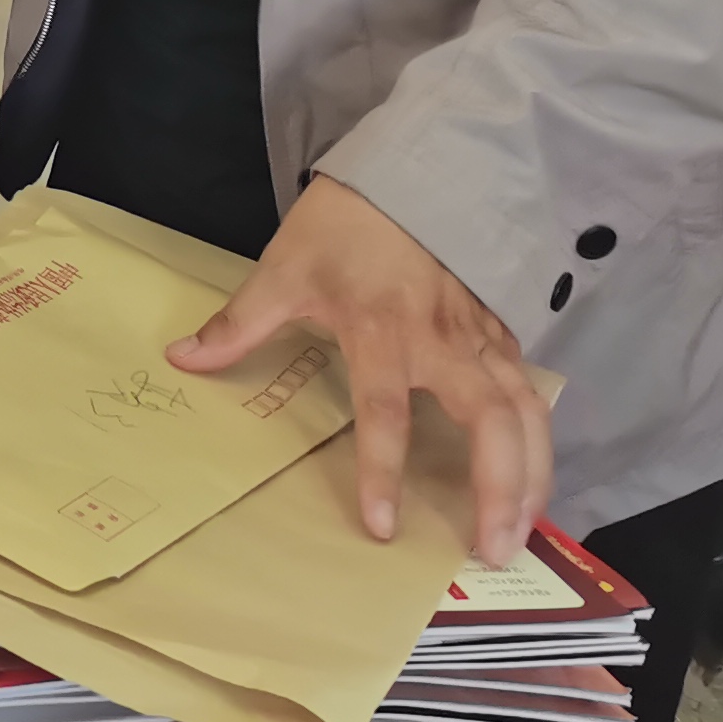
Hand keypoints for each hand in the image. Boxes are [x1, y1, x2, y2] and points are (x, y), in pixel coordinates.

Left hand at [166, 176, 553, 565]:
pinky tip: (533, 476)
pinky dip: (539, 435)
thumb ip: (239, 323)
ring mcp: (480, 335)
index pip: (386, 413)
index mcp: (381, 330)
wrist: (402, 171)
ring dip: (534, 474)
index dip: (384, 472)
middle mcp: (442, 340)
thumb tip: (183, 359)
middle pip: (490, 421)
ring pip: (526, 410)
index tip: (382, 527)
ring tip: (523, 531)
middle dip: (499, 488)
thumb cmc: (341, 227)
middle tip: (491, 550)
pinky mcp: (500, 328)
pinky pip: (529, 387)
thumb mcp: (282, 270)